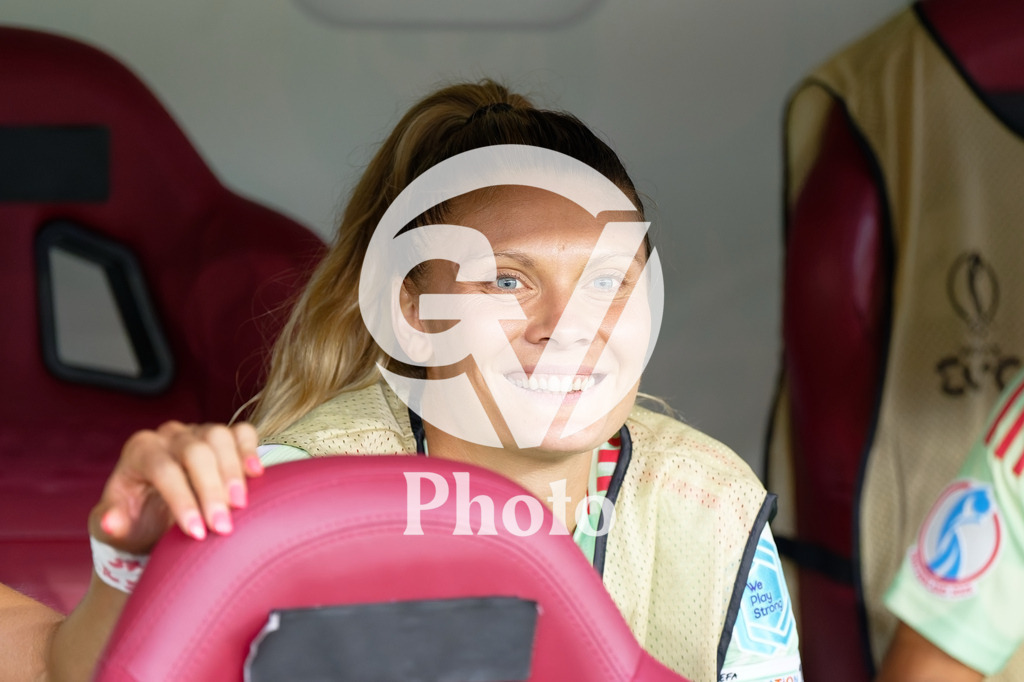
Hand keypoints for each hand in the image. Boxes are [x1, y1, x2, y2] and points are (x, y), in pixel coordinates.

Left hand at [88, 421, 263, 554]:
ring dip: (233, 472)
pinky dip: (250, 450)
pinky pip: (241, 432)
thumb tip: (112, 523)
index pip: (163, 469)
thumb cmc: (137, 518)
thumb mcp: (119, 525)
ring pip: (219, 436)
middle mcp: (169, 435)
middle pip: (195, 452)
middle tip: (223, 526)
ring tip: (240, 505)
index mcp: (140, 451)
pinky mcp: (223, 437)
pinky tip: (256, 474)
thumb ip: (112, 523)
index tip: (197, 533)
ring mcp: (198, 432)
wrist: (156, 511)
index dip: (182, 500)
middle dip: (211, 490)